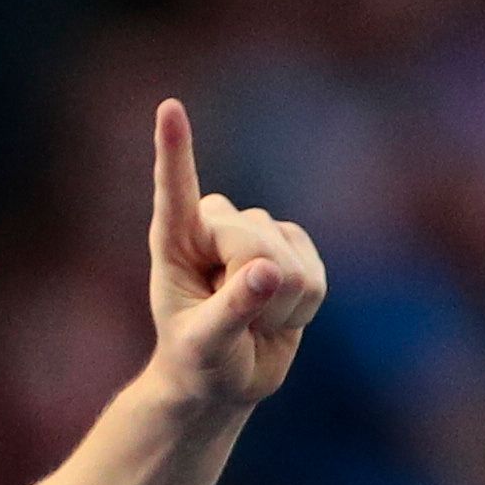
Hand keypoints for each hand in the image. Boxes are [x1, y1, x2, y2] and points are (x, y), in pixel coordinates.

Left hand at [143, 99, 322, 407]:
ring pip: (289, 259)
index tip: (169, 107)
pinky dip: (303, 305)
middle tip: (234, 322)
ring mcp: (256, 234)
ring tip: (252, 321)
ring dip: (280, 305)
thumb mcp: (205, 345)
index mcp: (175, 241)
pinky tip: (278, 315)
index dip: (175, 149)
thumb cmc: (198, 361)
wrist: (227, 378)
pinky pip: (315, 272)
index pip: (176, 190)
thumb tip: (270, 270)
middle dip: (256, 288)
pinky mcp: (292, 248)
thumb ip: (232, 309)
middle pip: (254, 240)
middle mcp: (214, 228)